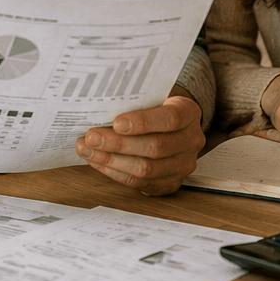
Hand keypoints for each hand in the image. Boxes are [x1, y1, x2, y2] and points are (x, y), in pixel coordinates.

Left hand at [76, 91, 203, 195]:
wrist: (171, 127)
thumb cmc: (155, 108)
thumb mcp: (151, 97)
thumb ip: (133, 102)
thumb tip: (98, 106)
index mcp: (189, 113)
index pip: (170, 119)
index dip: (143, 122)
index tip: (116, 122)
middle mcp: (191, 141)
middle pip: (156, 147)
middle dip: (119, 144)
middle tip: (92, 137)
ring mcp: (183, 165)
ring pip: (146, 169)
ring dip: (112, 160)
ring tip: (88, 150)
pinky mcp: (170, 183)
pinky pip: (141, 183)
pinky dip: (115, 173)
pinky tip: (98, 161)